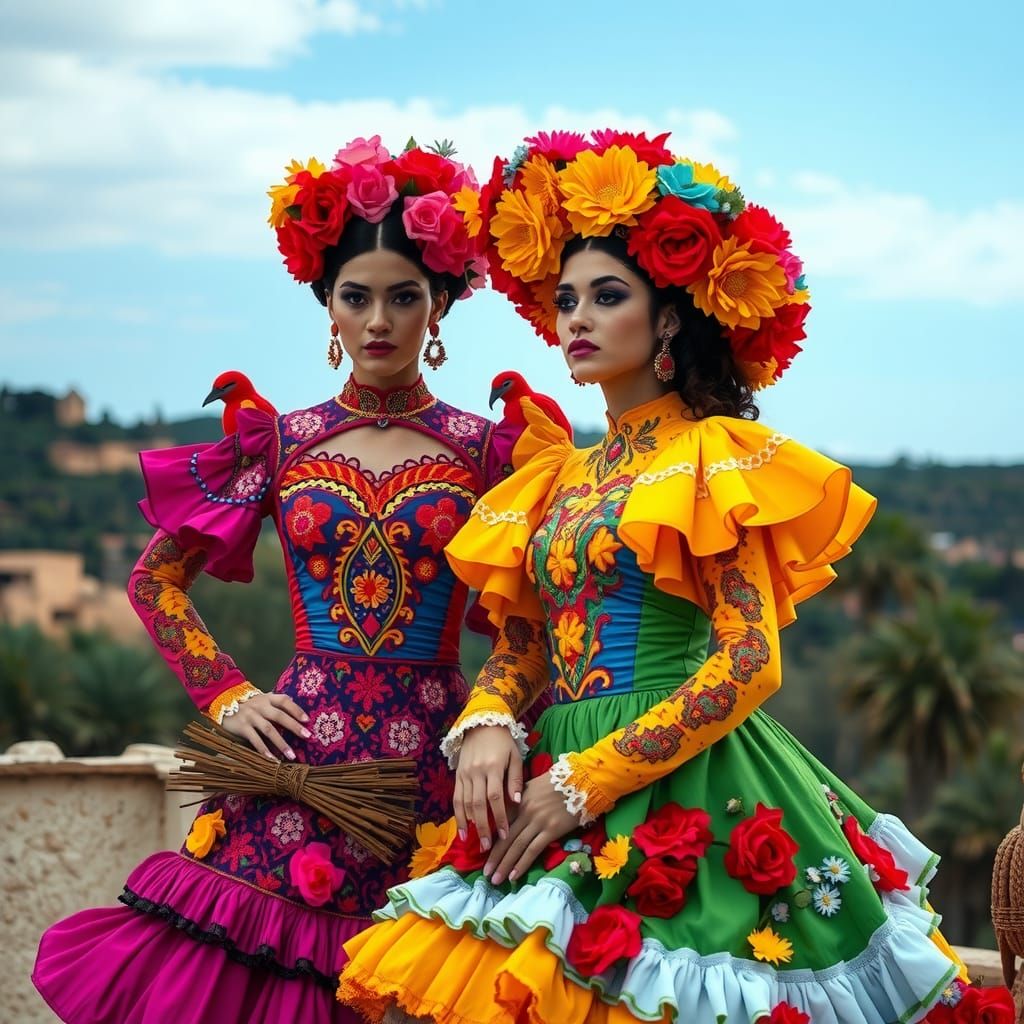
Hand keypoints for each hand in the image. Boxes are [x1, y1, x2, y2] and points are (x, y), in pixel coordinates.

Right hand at [220, 692, 309, 760]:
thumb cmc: (247, 703)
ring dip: (281, 743)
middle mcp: (260, 706)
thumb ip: (276, 702)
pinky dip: (264, 750)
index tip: (307, 720)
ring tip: (291, 755)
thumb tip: (295, 705)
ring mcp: (251, 716)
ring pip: (269, 730)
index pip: (284, 701)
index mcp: (267, 698)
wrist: (221, 700)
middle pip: (279, 716)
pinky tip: (272, 759)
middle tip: (307, 736)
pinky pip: (255, 740)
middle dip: (294, 726)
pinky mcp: (242, 727)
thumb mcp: (262, 698)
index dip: (296, 709)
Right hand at [453, 725, 523, 852]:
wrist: (481, 723)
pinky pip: (456, 798)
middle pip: (478, 804)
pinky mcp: (457, 775)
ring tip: (476, 842)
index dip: (500, 817)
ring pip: (465, 803)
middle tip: (489, 846)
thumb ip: (515, 778)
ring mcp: (464, 774)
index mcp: (493, 767)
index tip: (505, 834)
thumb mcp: (515, 756)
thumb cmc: (503, 742)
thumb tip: (517, 802)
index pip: (496, 797)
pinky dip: (458, 816)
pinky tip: (462, 831)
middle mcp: (476, 772)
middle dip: (484, 827)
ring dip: (470, 825)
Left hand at [484, 770, 579, 884]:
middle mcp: (525, 811)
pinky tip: (514, 875)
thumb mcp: (533, 786)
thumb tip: (508, 813)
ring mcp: (538, 821)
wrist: (582, 780)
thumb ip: (520, 799)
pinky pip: (533, 850)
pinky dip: (522, 864)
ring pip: (517, 846)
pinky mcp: (551, 830)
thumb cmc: (559, 782)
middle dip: (494, 857)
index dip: (491, 839)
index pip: (500, 823)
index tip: (483, 853)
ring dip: (505, 865)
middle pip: (505, 837)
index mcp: (519, 800)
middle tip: (485, 873)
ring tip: (496, 880)